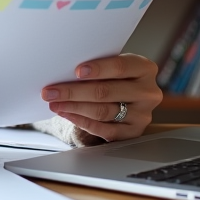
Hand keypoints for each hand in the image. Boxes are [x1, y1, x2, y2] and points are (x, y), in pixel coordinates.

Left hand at [41, 53, 161, 142]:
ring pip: (103, 111)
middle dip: (74, 91)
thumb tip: (64, 72)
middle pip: (106, 91)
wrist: (127, 99)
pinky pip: (104, 129)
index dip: (98, 69)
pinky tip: (67, 114)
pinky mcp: (133, 133)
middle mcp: (148, 92)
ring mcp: (142, 115)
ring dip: (74, 107)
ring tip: (54, 103)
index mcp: (145, 69)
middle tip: (51, 91)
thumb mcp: (113, 68)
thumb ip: (98, 68)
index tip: (76, 71)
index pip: (121, 67)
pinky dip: (82, 121)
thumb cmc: (115, 78)